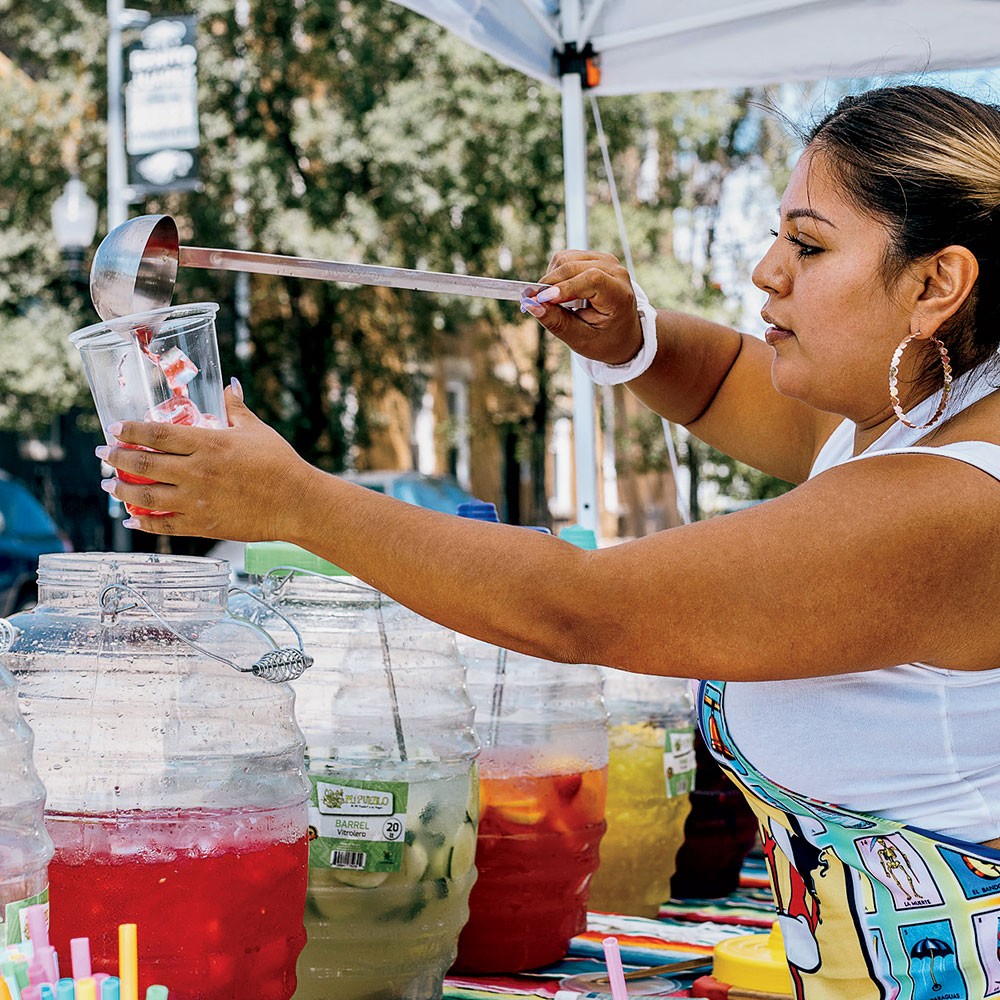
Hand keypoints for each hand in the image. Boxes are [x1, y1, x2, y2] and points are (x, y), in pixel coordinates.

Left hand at [97, 386, 311, 540]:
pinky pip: (163, 526)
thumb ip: (236, 408)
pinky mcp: (203, 524)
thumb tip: (229, 385)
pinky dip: (143, 523)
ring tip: (109, 485)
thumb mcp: (256, 430)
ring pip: (146, 496)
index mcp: (208, 443)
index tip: (114, 428)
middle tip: (103, 454)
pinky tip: (130, 518)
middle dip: (116, 458)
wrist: (297, 502)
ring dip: (121, 490)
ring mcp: (197, 500)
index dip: (130, 430)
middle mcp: (196, 471)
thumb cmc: (280, 463)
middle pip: (143, 463)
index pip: (157, 433)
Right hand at [524, 250, 643, 364]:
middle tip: (534, 301)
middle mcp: (616, 272)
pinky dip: (556, 273)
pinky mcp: (595, 258)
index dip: (565, 287)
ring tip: (554, 301)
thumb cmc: (604, 340)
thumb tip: (531, 305)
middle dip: (549, 283)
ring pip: (566, 258)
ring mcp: (606, 261)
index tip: (543, 299)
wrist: (622, 334)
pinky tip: (560, 291)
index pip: (591, 279)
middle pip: (573, 266)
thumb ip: (557, 322)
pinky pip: (566, 257)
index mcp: (619, 295)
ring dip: (552, 278)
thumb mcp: (581, 339)